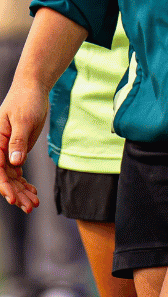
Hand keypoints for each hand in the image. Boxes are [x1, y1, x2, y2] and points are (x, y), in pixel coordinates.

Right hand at [0, 82, 45, 212]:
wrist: (32, 89)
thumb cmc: (26, 101)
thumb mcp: (23, 120)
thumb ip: (18, 141)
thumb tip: (14, 162)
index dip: (5, 186)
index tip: (14, 199)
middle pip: (4, 177)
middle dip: (16, 193)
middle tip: (31, 206)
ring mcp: (6, 152)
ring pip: (11, 177)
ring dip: (21, 191)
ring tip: (34, 204)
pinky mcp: (16, 151)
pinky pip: (17, 171)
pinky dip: (24, 182)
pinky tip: (33, 192)